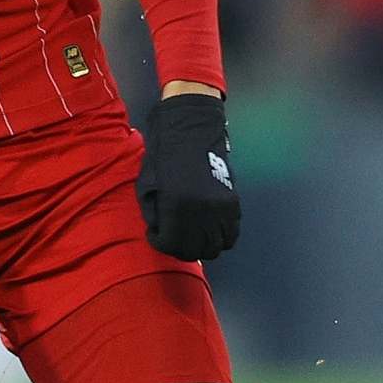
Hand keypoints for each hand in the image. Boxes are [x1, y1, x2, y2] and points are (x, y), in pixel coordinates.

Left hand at [137, 89, 239, 261]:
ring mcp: (221, 208)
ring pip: (218, 246)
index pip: (172, 244)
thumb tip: (162, 233)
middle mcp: (202, 212)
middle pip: (197, 250)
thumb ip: (154, 214)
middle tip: (173, 237)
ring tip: (192, 234)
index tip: (156, 234)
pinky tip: (207, 226)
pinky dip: (220, 236)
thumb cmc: (164, 156)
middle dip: (181, 248)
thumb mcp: (148, 186)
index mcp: (177, 207)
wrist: (191, 131)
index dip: (160, 243)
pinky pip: (232, 233)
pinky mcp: (233, 202)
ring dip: (203, 245)